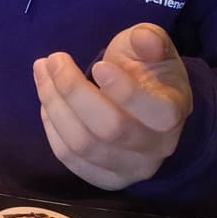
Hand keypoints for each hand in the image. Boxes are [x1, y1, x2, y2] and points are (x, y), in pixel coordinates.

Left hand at [34, 26, 192, 191]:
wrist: (149, 106)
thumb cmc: (149, 71)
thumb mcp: (155, 47)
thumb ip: (150, 39)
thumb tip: (144, 39)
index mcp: (173, 113)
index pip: (157, 113)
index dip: (125, 91)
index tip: (98, 66)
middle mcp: (156, 148)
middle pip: (110, 129)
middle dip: (74, 91)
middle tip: (54, 60)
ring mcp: (129, 169)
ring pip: (82, 145)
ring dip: (54, 105)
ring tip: (42, 71)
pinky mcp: (104, 178)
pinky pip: (68, 158)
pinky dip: (51, 126)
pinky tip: (47, 99)